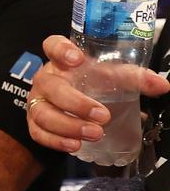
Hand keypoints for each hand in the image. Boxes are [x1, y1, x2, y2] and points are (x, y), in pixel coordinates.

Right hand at [26, 35, 169, 152]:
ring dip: (68, 126)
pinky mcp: (34, 123)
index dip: (60, 50)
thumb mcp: (113, 77)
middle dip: (75, 103)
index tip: (77, 59)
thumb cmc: (91, 85)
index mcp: (62, 61)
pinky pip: (38, 133)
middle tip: (102, 116)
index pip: (52, 45)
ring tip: (95, 134)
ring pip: (43, 113)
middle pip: (50, 86)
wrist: (73, 106)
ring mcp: (37, 101)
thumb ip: (136, 79)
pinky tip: (74, 145)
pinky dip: (56, 141)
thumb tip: (162, 85)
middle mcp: (46, 80)